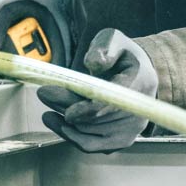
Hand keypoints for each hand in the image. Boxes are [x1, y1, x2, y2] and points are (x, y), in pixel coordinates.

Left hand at [38, 28, 157, 152]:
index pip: (114, 102)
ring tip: (47, 107)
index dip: (89, 110)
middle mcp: (140, 110)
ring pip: (91, 132)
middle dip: (68, 107)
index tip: (67, 111)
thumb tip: (93, 63)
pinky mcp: (121, 140)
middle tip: (45, 94)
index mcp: (140, 81)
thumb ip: (103, 48)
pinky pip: (92, 144)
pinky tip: (57, 123)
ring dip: (66, 122)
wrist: (138, 73)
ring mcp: (132, 129)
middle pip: (98, 118)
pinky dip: (72, 136)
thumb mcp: (113, 40)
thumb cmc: (122, 55)